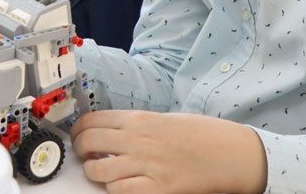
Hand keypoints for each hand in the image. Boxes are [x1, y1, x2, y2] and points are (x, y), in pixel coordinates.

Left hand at [70, 110, 267, 193]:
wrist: (227, 153)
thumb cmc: (199, 135)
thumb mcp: (163, 119)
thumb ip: (135, 125)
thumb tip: (109, 132)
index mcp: (139, 119)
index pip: (92, 121)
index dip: (78, 130)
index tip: (78, 136)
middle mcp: (137, 140)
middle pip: (89, 143)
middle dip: (81, 151)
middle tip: (86, 155)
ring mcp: (146, 165)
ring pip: (98, 170)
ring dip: (95, 172)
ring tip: (101, 171)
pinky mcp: (156, 188)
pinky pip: (119, 190)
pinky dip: (114, 189)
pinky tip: (120, 185)